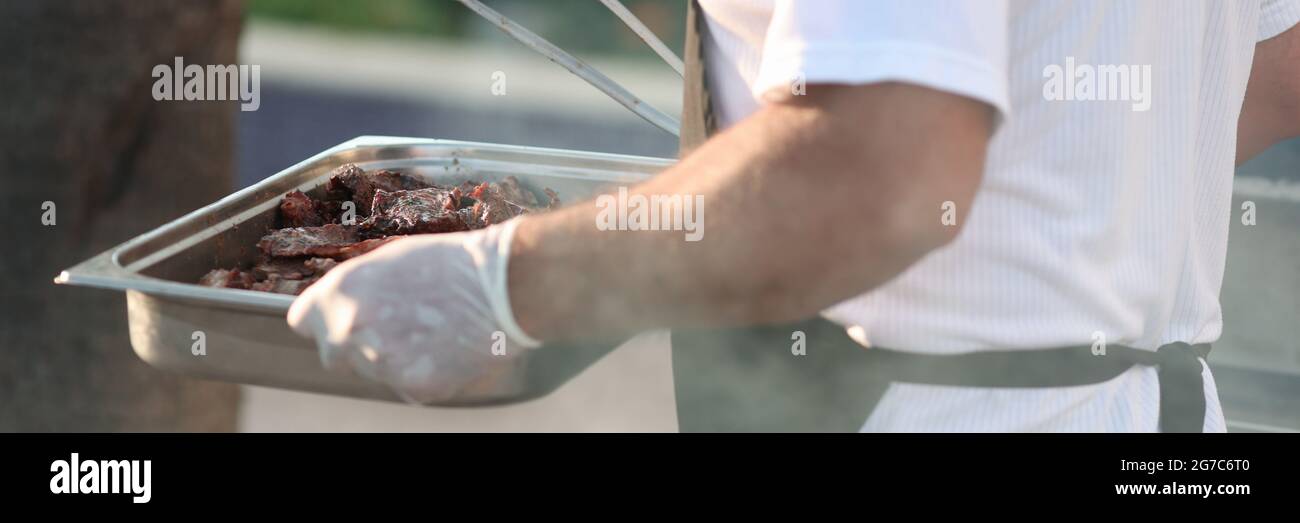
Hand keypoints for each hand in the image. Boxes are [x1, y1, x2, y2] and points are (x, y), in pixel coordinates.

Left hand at [287, 219, 540, 403]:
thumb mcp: (388, 261)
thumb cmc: (450, 263)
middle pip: (333, 353)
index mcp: (340, 292)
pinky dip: (423, 372)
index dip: (323, 319)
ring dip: (393, 357)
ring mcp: (380, 363)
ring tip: (431, 329)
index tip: (340, 318)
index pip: (301, 321)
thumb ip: (355, 290)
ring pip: (373, 371)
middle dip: (356, 344)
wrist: (501, 286)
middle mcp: (350, 330)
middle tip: (395, 325)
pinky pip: (407, 385)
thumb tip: (342, 310)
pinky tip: (446, 346)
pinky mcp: (413, 387)